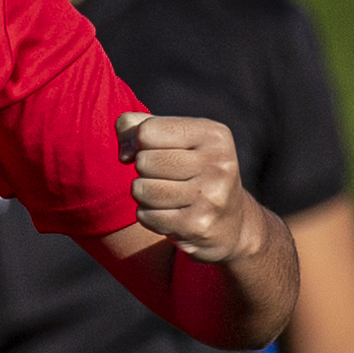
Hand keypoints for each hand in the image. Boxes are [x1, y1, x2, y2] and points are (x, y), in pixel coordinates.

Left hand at [119, 112, 264, 265]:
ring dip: (144, 195)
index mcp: (214, 135)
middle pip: (143, 161)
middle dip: (143, 171)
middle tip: (166, 178)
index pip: (147, 131)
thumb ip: (137, 127)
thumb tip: (124, 153)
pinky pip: (145, 216)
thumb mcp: (174, 139)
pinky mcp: (197, 225)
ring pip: (141, 189)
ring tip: (167, 196)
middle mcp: (218, 164)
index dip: (139, 143)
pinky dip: (149, 216)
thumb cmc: (191, 171)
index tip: (156, 151)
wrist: (229, 223)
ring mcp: (210, 197)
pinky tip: (171, 214)